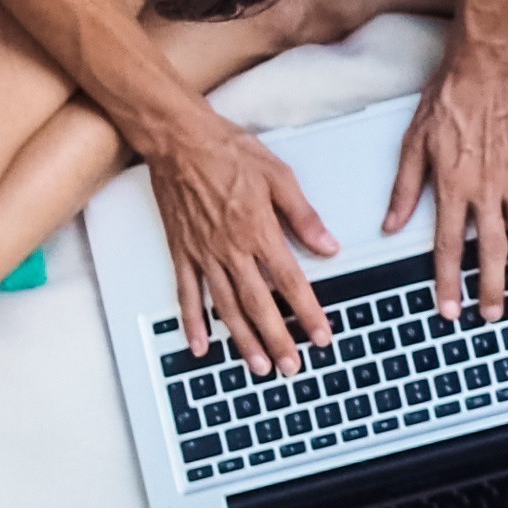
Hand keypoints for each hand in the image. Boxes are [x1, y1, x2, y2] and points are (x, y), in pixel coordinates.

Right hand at [146, 109, 336, 375]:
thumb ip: (304, 216)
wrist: (179, 140)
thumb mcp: (279, 176)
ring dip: (243, 340)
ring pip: (225, 307)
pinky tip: (200, 345)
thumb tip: (328, 246)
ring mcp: (203, 254)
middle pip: (259, 305)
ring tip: (257, 366)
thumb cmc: (228, 151)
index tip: (321, 336)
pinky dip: (192, 323)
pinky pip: (187, 294)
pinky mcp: (181, 252)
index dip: (308, 313)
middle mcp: (230, 249)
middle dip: (278, 340)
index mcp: (259, 231)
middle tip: (291, 368)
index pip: (291, 282)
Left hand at [384, 44, 507, 320]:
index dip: (448, 282)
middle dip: (490, 288)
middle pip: (490, 250)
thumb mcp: (414, 143)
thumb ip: (404, 189)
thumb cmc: (449, 99)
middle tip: (491, 314)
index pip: (448, 246)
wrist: (485, 68)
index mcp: (453, 186)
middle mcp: (486, 189)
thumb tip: (391, 224)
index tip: (449, 308)